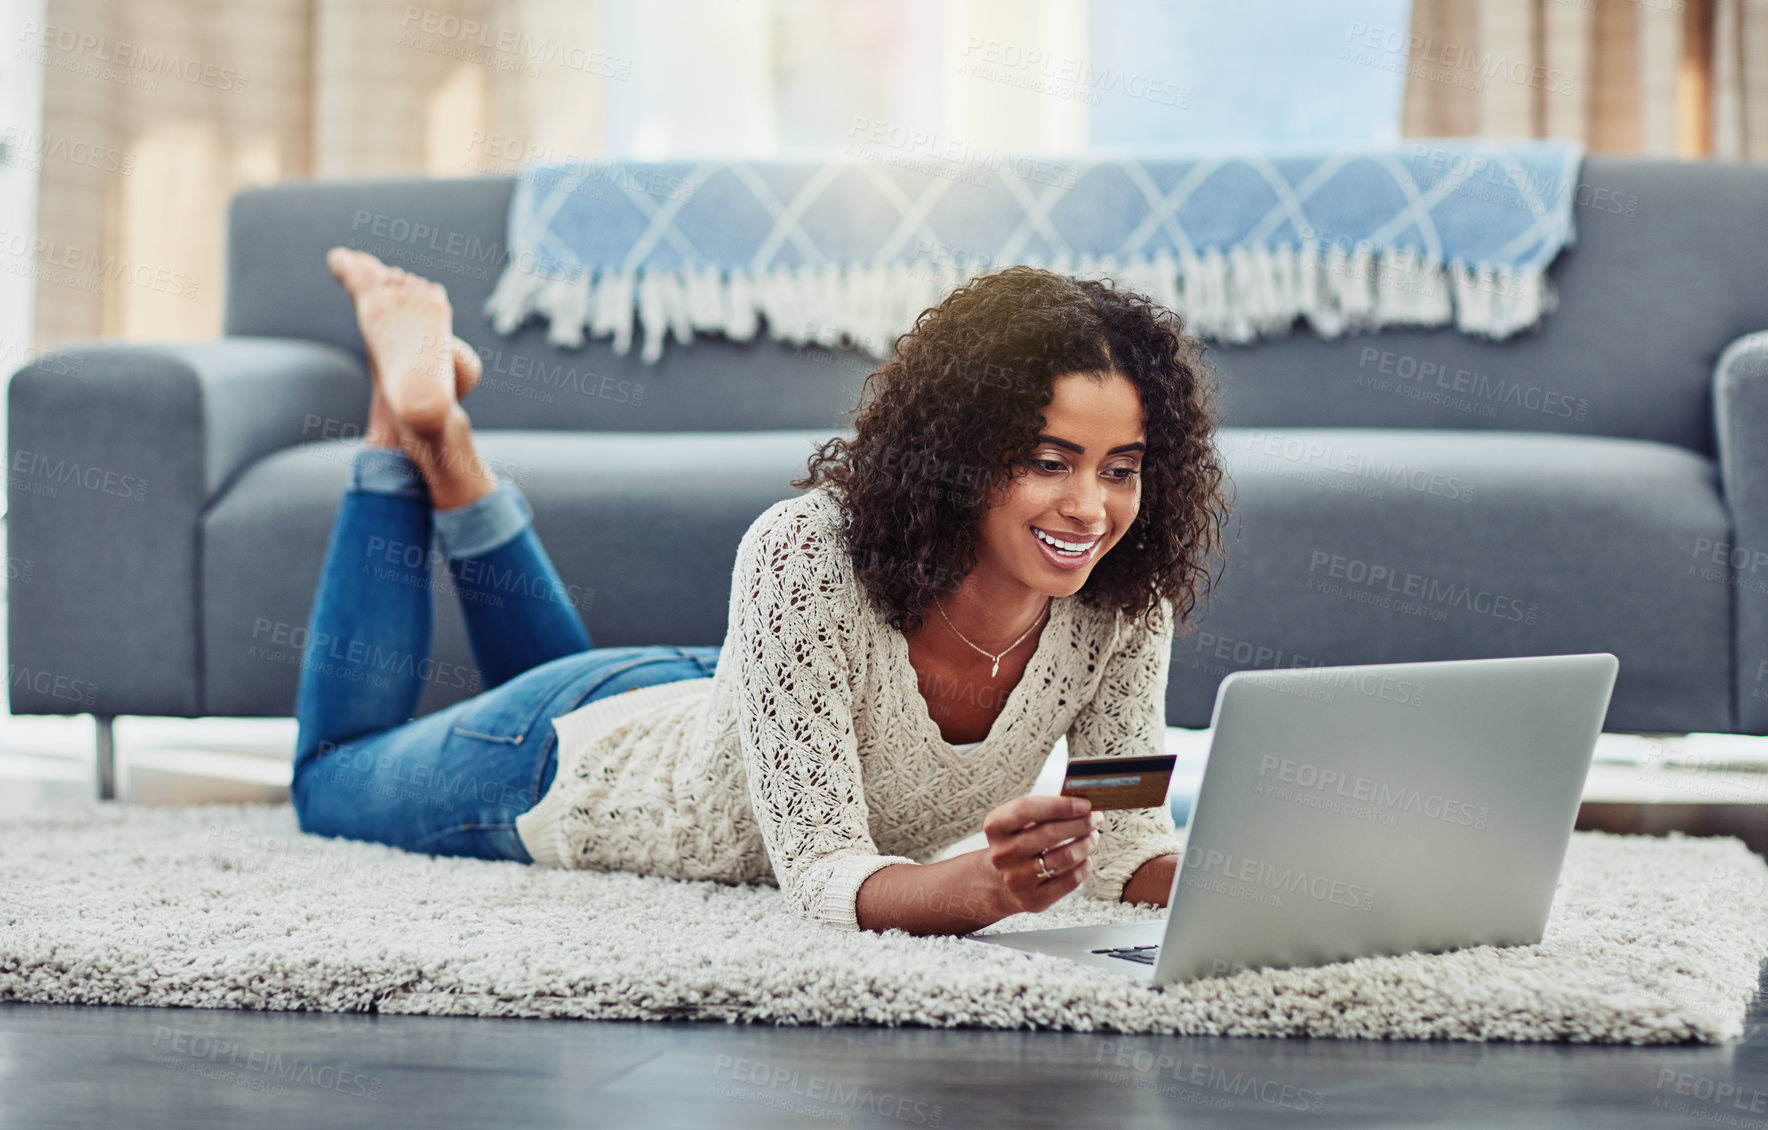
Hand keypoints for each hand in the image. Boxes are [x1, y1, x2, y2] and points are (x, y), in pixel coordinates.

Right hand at [980, 795, 1103, 915]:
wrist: (999, 882)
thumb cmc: (1018, 842)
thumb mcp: (1019, 823)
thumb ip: (1044, 810)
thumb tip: (1082, 805)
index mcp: (995, 827)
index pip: (1025, 809)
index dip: (1059, 805)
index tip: (1085, 804)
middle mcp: (1002, 854)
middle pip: (1050, 833)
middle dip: (1081, 823)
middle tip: (1095, 818)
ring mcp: (1016, 879)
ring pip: (1065, 857)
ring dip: (1087, 844)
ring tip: (1093, 837)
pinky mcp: (1033, 899)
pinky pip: (1070, 880)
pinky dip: (1084, 866)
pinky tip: (1086, 858)